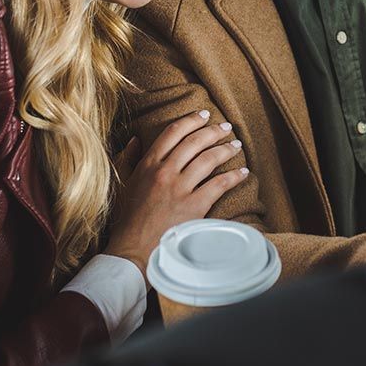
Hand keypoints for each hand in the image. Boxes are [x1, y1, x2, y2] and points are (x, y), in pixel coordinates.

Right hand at [104, 110, 249, 276]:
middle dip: (213, 131)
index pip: (172, 133)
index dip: (190, 120)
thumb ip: (128, 159)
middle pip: (194, 142)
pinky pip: (218, 185)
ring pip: (208, 159)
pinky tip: (243, 172)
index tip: (203, 115)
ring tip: (237, 145)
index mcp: (147, 165)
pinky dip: (233, 176)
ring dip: (226, 149)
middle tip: (227, 127)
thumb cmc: (127, 220)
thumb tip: (136, 139)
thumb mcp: (122, 184)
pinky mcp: (193, 207)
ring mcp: (179, 189)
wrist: (133, 251)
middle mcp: (164, 173)